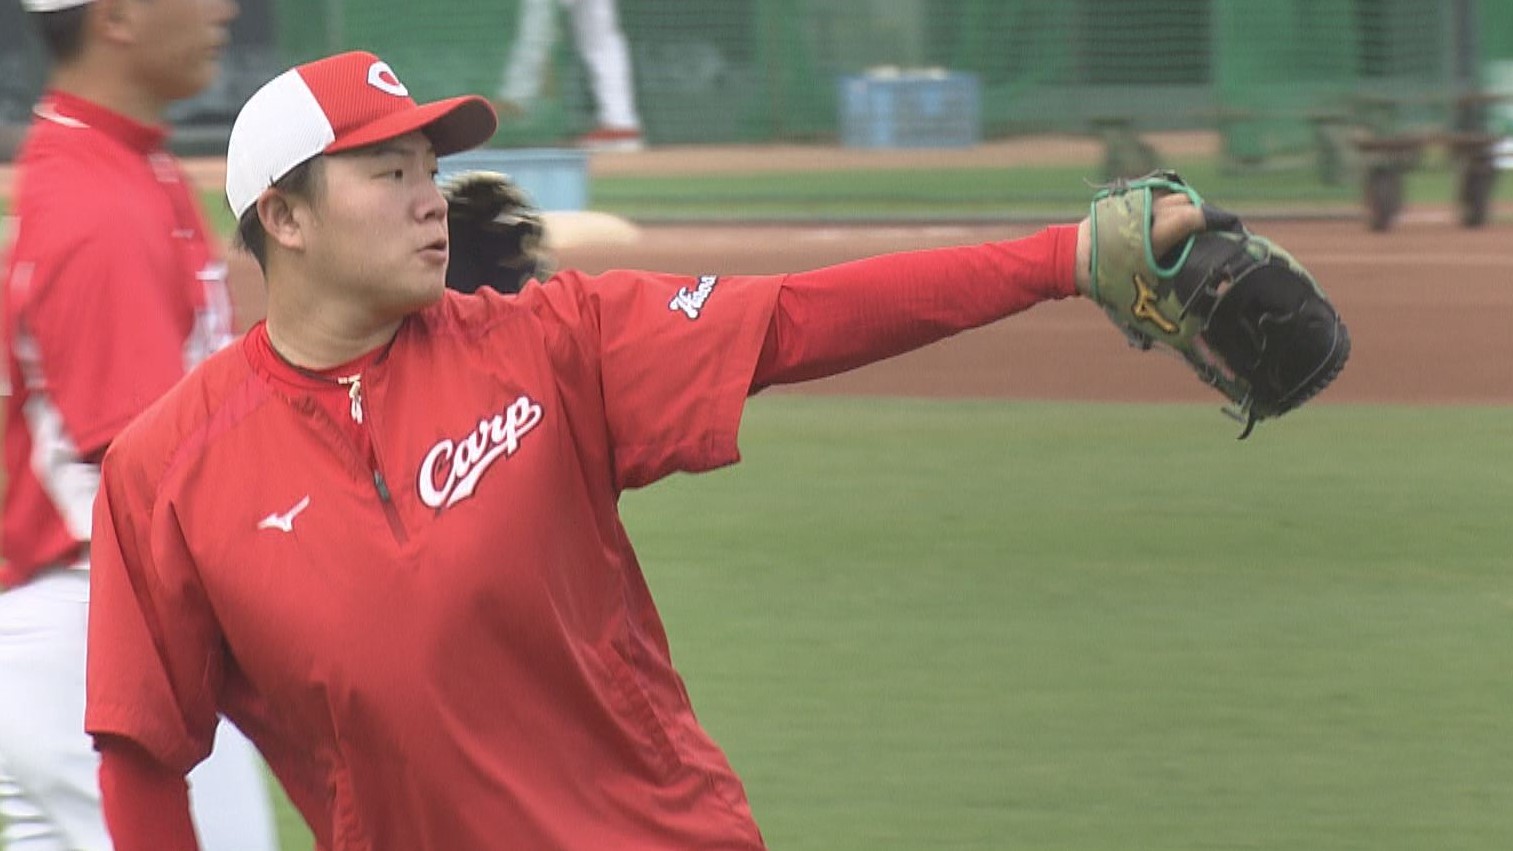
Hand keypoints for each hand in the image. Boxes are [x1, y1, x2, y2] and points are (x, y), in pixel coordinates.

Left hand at [1074, 191, 1205, 294]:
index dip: (1216, 222)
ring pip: (1172, 198)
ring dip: (1184, 209)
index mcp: (1155, 232)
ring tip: (1190, 230)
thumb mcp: (1145, 284)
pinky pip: (1158, 196)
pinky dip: (1168, 205)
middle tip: (1211, 235)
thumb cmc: (1107, 279)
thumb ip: (1175, 282)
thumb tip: (1202, 298)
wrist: (1072, 258)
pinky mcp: (1130, 199)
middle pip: (1187, 204)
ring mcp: (1138, 202)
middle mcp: (1149, 211)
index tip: (1231, 230)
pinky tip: (1170, 222)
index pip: (1196, 217)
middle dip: (1201, 217)